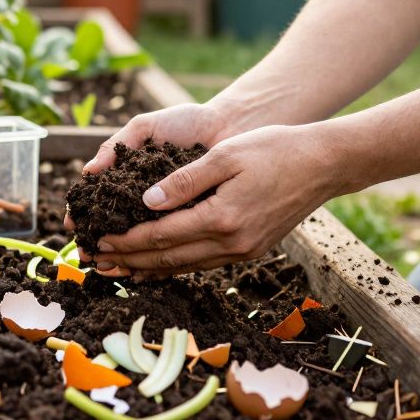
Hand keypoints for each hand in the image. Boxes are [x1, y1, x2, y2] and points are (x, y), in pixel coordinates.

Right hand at [63, 103, 237, 251]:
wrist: (228, 126)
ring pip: (139, 239)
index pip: (98, 199)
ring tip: (109, 267)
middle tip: (87, 256)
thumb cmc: (185, 122)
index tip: (73, 227)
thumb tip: (88, 171)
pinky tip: (141, 270)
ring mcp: (167, 211)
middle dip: (99, 242)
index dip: (84, 214)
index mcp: (129, 175)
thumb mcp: (145, 127)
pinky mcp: (190, 221)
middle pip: (114, 226)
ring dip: (123, 256)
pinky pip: (169, 242)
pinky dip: (155, 257)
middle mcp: (144, 197)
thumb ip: (117, 144)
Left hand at [90, 123, 360, 277]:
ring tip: (119, 269)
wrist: (323, 165)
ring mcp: (243, 251)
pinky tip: (160, 265)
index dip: (126, 240)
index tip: (99, 239)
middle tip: (96, 261)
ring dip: (150, 269)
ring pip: (186, 266)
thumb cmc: (274, 150)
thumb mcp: (224, 156)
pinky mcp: (251, 250)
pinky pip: (204, 263)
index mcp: (221, 218)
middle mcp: (231, 243)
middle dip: (129, 260)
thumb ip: (183, 181)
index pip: (161, 236)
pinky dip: (177, 265)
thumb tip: (146, 202)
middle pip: (168, 259)